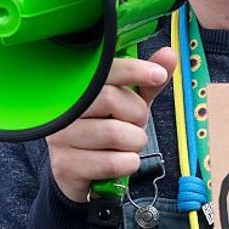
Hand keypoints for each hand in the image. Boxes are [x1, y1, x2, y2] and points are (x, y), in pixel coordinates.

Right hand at [48, 47, 176, 201]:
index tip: (157, 75)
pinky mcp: (65, 166)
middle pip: (111, 99)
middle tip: (135, 123)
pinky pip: (112, 162)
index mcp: (75, 85)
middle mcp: (62, 107)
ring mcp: (60, 137)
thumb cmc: (106, 130)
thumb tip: (169, 55)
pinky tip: (120, 161)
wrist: (82, 173)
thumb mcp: (129, 104)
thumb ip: (147, 83)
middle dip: (137, 113)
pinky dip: (128, 163)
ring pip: (114, 133)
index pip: (103, 69)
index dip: (133, 70)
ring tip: (127, 144)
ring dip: (134, 142)